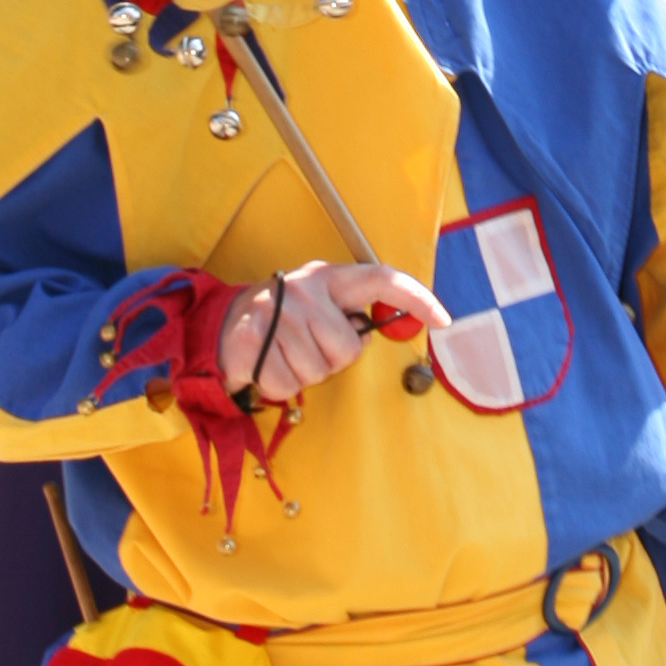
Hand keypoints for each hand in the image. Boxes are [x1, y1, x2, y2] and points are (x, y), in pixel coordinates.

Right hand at [222, 260, 450, 404]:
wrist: (222, 325)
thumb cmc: (285, 321)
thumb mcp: (320, 307)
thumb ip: (352, 316)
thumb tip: (388, 331)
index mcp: (328, 278)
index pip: (382, 279)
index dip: (416, 298)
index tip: (443, 320)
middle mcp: (303, 290)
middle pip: (346, 349)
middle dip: (331, 361)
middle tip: (307, 349)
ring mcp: (273, 313)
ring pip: (316, 372)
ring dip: (302, 376)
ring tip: (284, 356)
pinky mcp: (249, 340)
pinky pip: (286, 385)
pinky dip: (277, 387)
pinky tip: (267, 367)